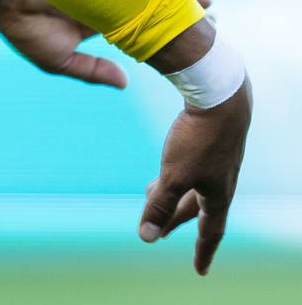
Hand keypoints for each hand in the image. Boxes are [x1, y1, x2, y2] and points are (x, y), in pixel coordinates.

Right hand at [0, 0, 213, 89]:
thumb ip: (92, 70)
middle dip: (174, 9)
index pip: (134, 31)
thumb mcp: (58, 60)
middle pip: (144, 7)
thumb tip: (126, 81)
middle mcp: (99, 4)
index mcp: (90, 25)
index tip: (186, 33)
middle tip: (208, 11)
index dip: (161, 32)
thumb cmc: (24, 30)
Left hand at [138, 77, 251, 273]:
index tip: (199, 271)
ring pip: (192, 187)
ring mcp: (217, 162)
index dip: (202, 252)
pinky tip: (167, 166)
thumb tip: (146, 238)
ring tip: (148, 196)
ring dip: (171, 195)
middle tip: (158, 233)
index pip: (210, 232)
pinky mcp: (209, 143)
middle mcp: (221, 181)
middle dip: (175, 221)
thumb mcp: (174, 176)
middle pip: (195, 209)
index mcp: (218, 195)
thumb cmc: (198, 139)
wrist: (220, 96)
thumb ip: (159, 205)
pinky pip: (192, 169)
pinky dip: (175, 175)